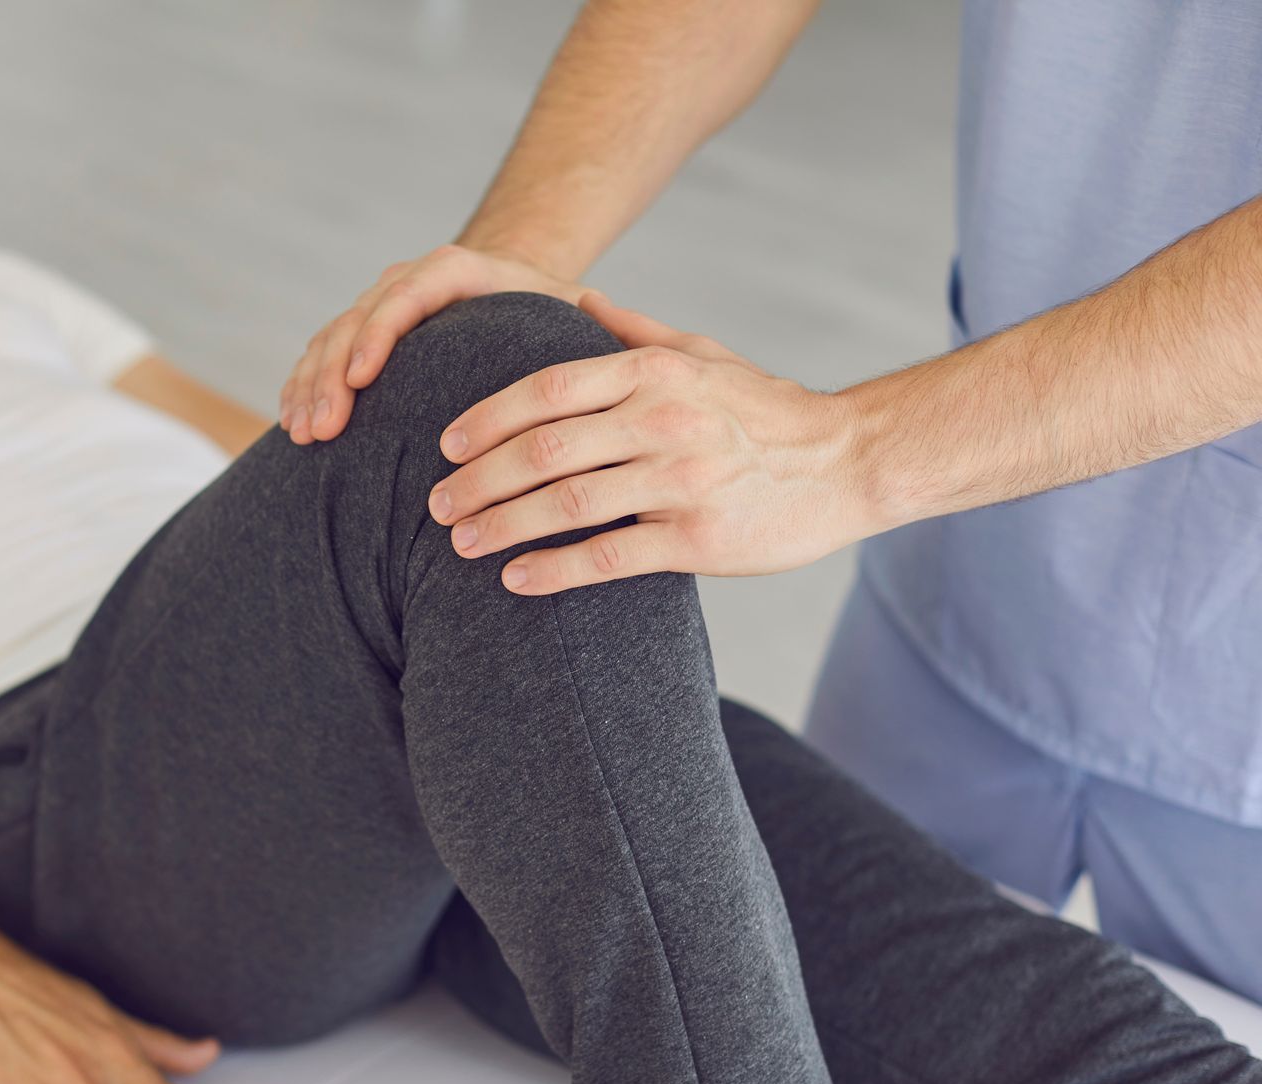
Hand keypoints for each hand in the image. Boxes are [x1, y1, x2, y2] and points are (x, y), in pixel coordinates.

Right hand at [280, 243, 583, 443]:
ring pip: (330, 340)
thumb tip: (605, 339)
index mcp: (458, 271)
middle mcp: (409, 283)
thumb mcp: (571, 313)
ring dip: (311, 387)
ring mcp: (378, 309)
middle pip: (357, 320)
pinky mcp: (361, 338)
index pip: (407, 292)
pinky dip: (304, 390)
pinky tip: (293, 430)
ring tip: (305, 436)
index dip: (377, 334)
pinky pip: (321, 358)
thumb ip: (581, 324)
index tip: (360, 380)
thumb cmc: (553, 316)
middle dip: (331, 375)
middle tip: (323, 428)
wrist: (518, 299)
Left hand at [428, 294, 877, 592]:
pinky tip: (515, 580)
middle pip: (544, 450)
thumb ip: (635, 332)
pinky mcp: (699, 540)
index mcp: (656, 372)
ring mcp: (682, 480)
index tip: (446, 445)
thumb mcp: (705, 355)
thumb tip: (577, 300)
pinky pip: (609, 558)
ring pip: (568, 505)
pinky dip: (554, 570)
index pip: (548, 389)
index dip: (488, 418)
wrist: (850, 463)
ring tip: (460, 543)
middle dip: (480, 479)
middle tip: (437, 504)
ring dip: (503, 526)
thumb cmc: (766, 411)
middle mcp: (665, 419)